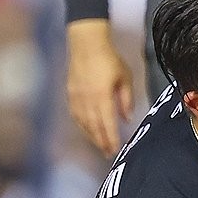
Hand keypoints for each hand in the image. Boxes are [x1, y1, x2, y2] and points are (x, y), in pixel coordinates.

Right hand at [67, 19, 133, 156]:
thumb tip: (126, 118)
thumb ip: (126, 99)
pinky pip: (75, 116)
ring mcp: (77, 98)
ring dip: (92, 136)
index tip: (115, 150)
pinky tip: (87, 131)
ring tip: (99, 145)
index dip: (111, 139)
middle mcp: (88, 100)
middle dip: (101, 142)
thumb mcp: (124, 77)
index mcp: (102, 96)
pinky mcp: (70, 94)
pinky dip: (82, 126)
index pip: (107, 124)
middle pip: (94, 127)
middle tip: (108, 153)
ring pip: (84, 123)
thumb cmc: (109, 58)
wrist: (86, 43)